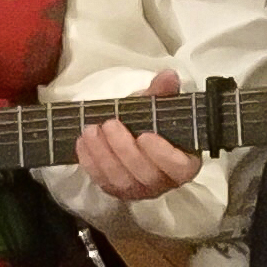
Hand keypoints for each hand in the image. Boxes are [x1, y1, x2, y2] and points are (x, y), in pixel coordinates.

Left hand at [74, 71, 202, 204]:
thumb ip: (163, 92)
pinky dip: (90, 162)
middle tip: (110, 124)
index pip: (179, 167)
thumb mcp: (155, 104)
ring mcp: (139, 189)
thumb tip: (168, 77)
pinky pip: (102, 182)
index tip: (145, 135)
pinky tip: (83, 142)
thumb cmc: (148, 121)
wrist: (128, 131)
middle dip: (124, 149)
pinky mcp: (116, 190)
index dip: (162, 154)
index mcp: (183, 162)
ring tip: (91, 130)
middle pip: (146, 175)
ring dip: (103, 155)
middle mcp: (164, 181)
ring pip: (121, 181)